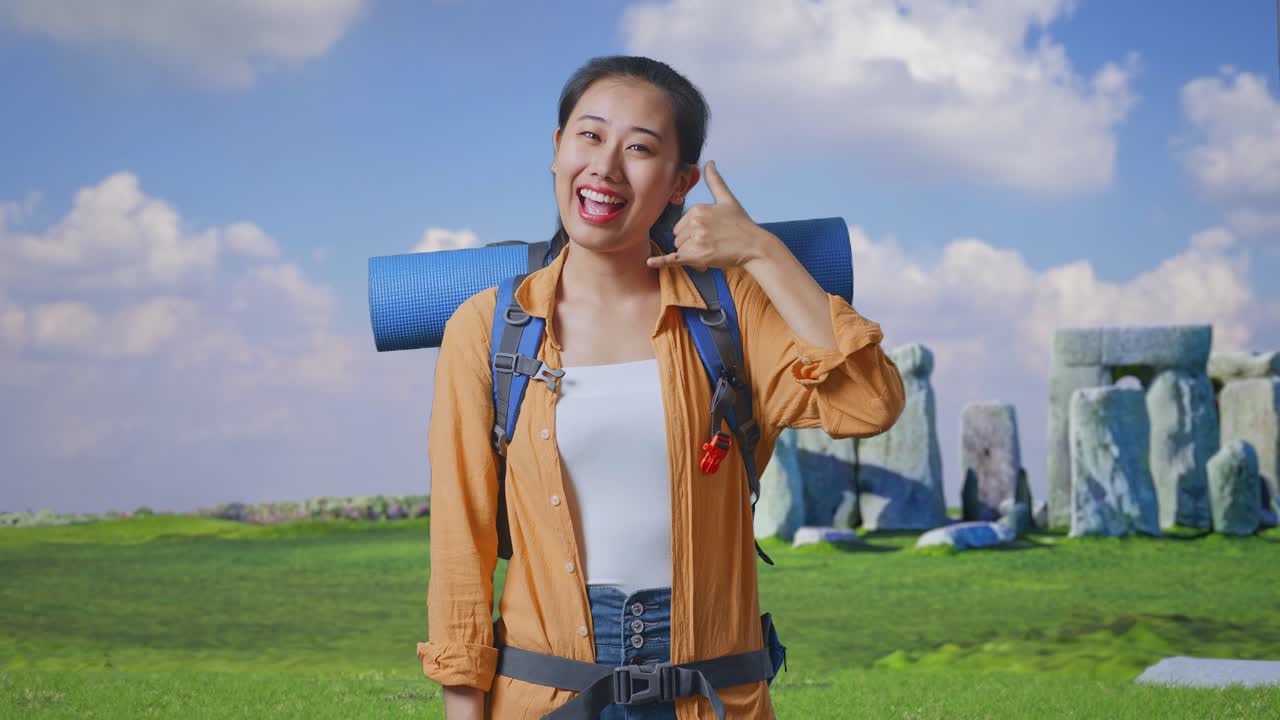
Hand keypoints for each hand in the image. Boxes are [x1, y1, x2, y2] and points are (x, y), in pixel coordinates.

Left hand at [646, 160, 769, 271]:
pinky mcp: (698, 256)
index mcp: (698, 208)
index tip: (711, 235)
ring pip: (680, 250)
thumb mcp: (727, 199)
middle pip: (678, 238)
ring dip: (692, 255)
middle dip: (691, 244)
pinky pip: (674, 259)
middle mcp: (695, 222)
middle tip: (712, 245)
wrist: (754, 246)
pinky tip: (650, 262)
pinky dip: (661, 262)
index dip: (693, 233)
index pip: (681, 225)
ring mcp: (696, 239)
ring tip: (711, 253)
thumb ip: (715, 181)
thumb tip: (709, 162)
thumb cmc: (741, 224)